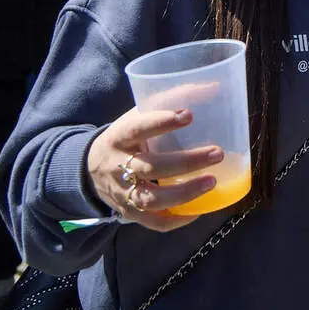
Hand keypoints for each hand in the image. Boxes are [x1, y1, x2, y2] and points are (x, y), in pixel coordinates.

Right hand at [86, 107, 223, 231]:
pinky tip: (199, 209)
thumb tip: (215, 87)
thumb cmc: (128, 137)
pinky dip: (177, 219)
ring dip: (184, 193)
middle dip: (186, 162)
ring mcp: (122, 193)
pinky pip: (153, 222)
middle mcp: (117, 167)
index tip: (189, 115)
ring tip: (212, 181)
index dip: (161, 122)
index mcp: (119, 137)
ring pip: (151, 199)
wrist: (91, 168)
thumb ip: (171, 101)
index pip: (137, 129)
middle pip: (151, 167)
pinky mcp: (129, 213)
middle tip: (217, 153)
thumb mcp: (138, 114)